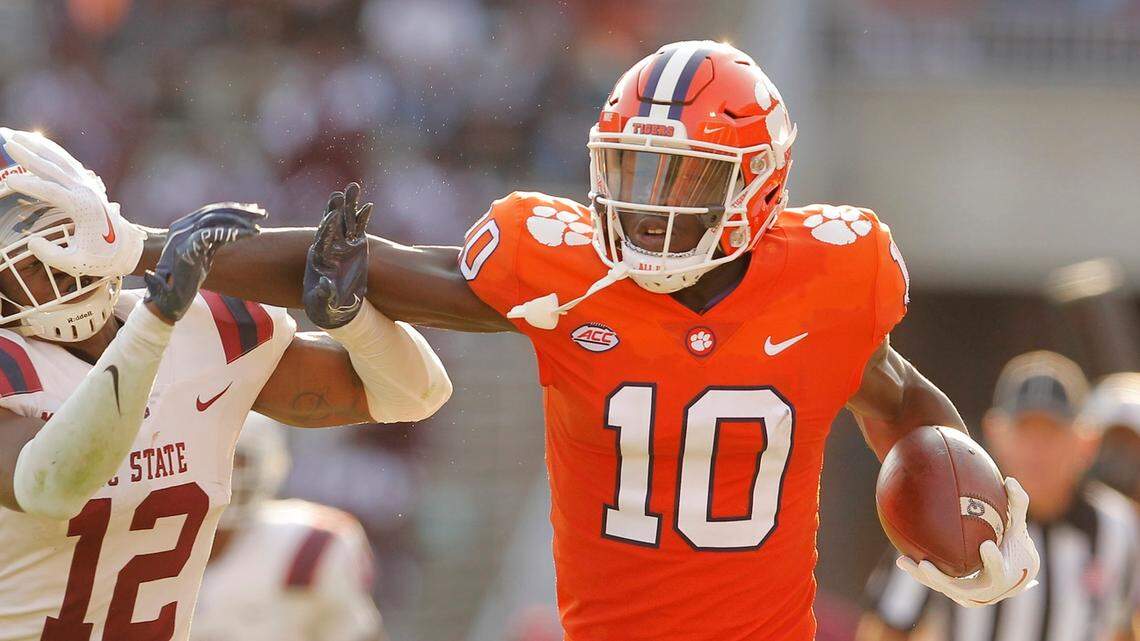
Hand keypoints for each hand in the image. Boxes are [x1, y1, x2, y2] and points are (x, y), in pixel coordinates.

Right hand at [0, 128, 145, 276]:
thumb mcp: (76, 263)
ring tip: (17, 135)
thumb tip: (32, 242)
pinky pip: (67, 161)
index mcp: (83, 208)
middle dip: (30, 155)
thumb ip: (52, 255)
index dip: (31, 185)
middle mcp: (86, 191)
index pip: (53, 191)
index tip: (10, 182)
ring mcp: (87, 185)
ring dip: (39, 146)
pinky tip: (37, 142)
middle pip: (54, 168)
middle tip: (8, 144)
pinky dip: (51, 150)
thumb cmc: (101, 257)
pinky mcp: (87, 183)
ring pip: (61, 159)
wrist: (127, 247)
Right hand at [145, 203, 262, 322]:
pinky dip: (230, 233)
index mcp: (184, 226)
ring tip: (257, 229)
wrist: (170, 298)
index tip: (255, 210)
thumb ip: (215, 240)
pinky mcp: (184, 249)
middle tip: (263, 214)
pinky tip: (247, 235)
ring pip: (214, 219)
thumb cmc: (188, 278)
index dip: (234, 209)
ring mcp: (181, 237)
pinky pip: (210, 234)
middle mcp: (181, 228)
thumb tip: (234, 230)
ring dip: (239, 223)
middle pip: (214, 211)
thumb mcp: (204, 254)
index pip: (211, 210)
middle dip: (241, 211)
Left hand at [303, 182, 372, 328]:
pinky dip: (362, 217)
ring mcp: (344, 245)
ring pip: (346, 222)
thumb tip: (324, 284)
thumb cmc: (326, 306)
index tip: (331, 216)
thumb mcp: (323, 304)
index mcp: (318, 258)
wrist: (338, 307)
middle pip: (333, 225)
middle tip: (339, 195)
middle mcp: (329, 247)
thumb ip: (323, 294)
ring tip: (353, 187)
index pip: (323, 239)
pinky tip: (367, 205)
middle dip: (336, 210)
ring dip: (349, 205)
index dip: (327, 228)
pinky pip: (359, 228)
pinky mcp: (357, 246)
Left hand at [896, 477, 1039, 606]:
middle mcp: (988, 592)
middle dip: (943, 579)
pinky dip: (921, 574)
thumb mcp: (1017, 524)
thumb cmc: (1013, 543)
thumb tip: (1009, 480)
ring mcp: (971, 596)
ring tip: (904, 561)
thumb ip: (1017, 504)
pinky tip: (902, 559)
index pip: (1000, 572)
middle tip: (926, 565)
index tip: (986, 545)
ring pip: (944, 588)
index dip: (993, 561)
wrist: (1012, 572)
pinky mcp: (957, 594)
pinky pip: (937, 584)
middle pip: (963, 589)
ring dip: (923, 577)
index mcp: (1007, 576)